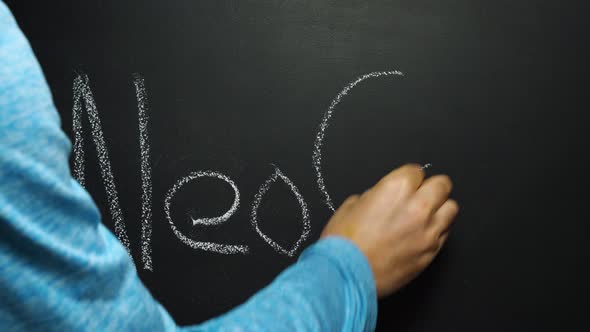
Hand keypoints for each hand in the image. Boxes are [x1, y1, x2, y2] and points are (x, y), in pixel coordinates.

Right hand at [320, 164, 458, 297]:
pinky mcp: (431, 252)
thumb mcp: (352, 206)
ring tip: (424, 214)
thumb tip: (382, 197)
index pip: (416, 170)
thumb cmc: (344, 242)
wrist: (345, 275)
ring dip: (439, 208)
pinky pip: (445, 233)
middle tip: (418, 195)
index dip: (407, 177)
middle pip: (442, 184)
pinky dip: (437, 230)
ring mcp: (428, 231)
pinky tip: (421, 234)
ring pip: (451, 208)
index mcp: (396, 188)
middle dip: (430, 187)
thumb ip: (374, 196)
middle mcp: (417, 206)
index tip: (403, 184)